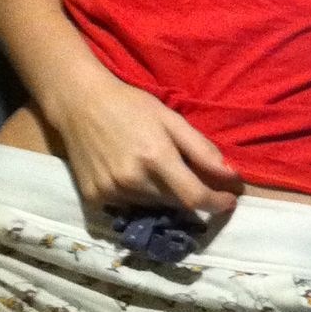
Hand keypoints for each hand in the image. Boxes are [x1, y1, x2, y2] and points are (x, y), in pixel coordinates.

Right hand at [47, 67, 244, 216]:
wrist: (79, 104)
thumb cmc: (130, 106)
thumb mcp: (171, 119)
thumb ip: (202, 150)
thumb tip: (231, 175)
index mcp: (156, 158)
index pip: (194, 197)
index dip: (216, 204)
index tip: (229, 202)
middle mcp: (133, 180)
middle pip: (175, 204)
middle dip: (188, 194)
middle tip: (186, 175)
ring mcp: (111, 192)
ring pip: (152, 207)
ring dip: (162, 196)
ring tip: (152, 170)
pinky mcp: (94, 198)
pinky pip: (128, 208)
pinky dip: (137, 198)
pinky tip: (131, 175)